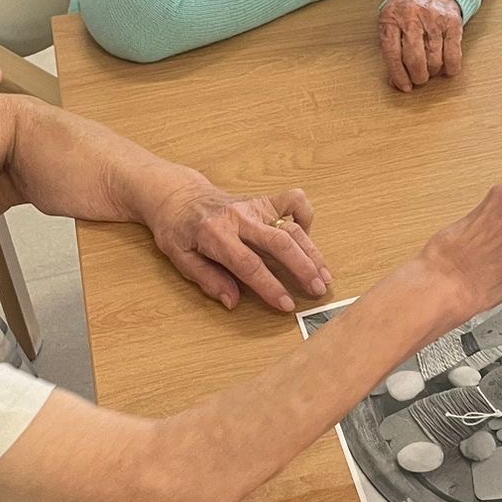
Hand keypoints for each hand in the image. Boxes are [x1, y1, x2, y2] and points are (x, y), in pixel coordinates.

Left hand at [146, 180, 329, 312]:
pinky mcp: (264, 200)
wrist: (177, 196)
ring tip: (324, 275)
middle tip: (318, 289)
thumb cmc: (178, 230)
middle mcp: (239, 218)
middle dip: (302, 267)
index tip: (286, 304)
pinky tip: (308, 239)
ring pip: (292, 226)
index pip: (249, 264)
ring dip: (312, 252)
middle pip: (279, 242)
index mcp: (215, 234)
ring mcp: (254, 206)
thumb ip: (208, 280)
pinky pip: (293, 201)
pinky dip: (306, 217)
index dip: (270, 286)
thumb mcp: (180, 258)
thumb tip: (233, 301)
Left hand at [378, 0, 463, 93]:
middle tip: (419, 79)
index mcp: (391, 17)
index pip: (392, 53)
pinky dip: (451, 67)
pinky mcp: (453, 22)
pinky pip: (454, 54)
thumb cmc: (407, 9)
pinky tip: (447, 69)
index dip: (398, 75)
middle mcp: (412, 16)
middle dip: (418, 76)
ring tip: (431, 70)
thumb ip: (390, 47)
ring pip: (435, 59)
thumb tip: (397, 81)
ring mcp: (434, 19)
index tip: (404, 87)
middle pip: (414, 58)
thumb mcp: (390, 21)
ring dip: (433, 72)